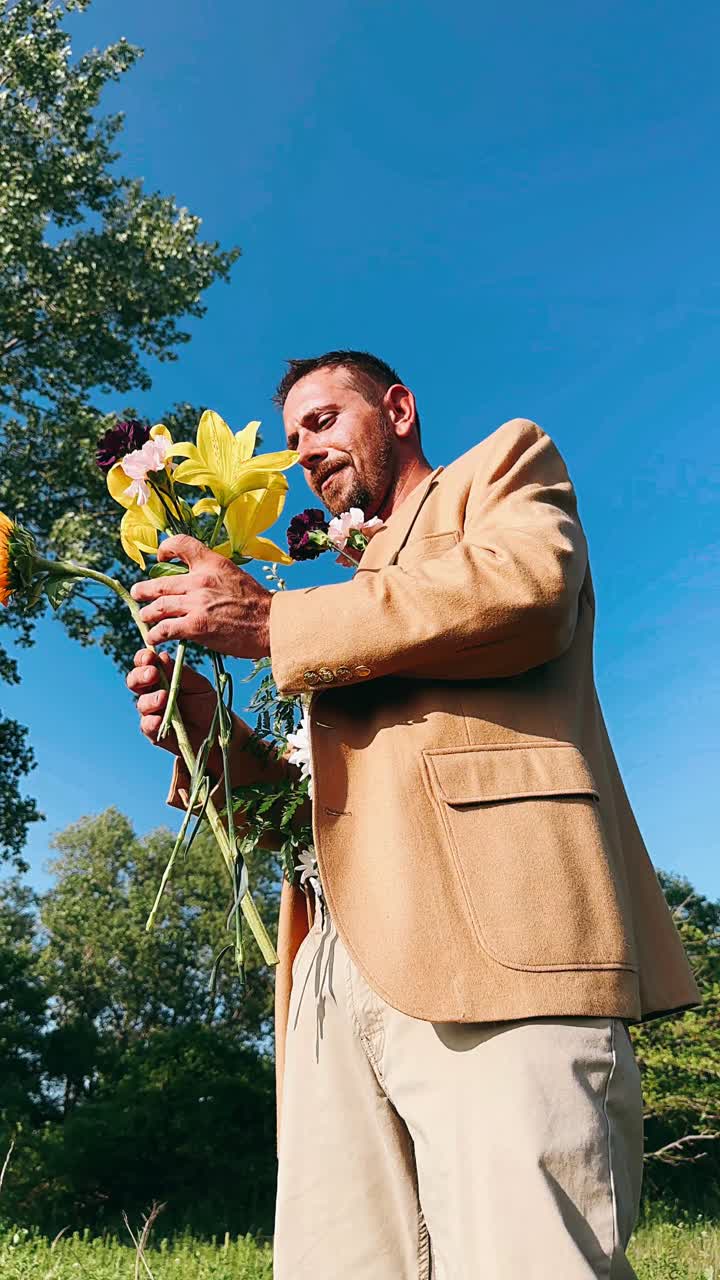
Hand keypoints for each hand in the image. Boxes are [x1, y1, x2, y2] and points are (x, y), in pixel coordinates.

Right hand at [126, 648, 216, 759]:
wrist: (214, 732)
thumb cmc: (206, 704)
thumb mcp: (198, 685)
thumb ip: (181, 672)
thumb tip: (163, 656)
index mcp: (161, 677)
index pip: (145, 664)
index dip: (143, 659)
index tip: (149, 657)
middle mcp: (152, 693)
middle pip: (134, 681)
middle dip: (140, 676)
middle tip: (153, 674)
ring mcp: (151, 713)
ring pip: (141, 703)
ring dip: (150, 699)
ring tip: (164, 697)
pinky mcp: (153, 732)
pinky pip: (146, 726)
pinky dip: (151, 722)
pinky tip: (159, 719)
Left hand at [130, 535, 271, 658]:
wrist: (271, 623)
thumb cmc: (257, 603)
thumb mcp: (234, 575)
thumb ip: (213, 574)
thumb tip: (195, 580)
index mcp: (212, 563)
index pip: (181, 544)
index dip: (166, 548)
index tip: (160, 557)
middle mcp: (200, 580)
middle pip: (160, 583)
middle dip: (144, 590)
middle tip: (138, 593)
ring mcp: (196, 603)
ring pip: (158, 606)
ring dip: (148, 613)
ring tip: (145, 617)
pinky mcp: (195, 626)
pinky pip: (165, 629)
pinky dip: (156, 634)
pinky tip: (154, 638)